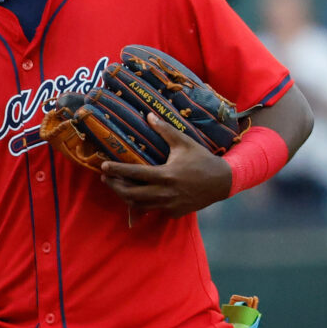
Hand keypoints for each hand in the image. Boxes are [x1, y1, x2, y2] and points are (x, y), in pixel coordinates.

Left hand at [100, 114, 232, 216]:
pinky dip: (142, 204)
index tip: (103, 166)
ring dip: (125, 197)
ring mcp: (169, 205)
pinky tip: (136, 196)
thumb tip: (149, 114)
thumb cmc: (202, 159)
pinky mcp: (174, 213)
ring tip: (117, 186)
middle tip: (106, 177)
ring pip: (139, 205)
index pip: (134, 173)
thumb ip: (165, 130)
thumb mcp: (184, 143)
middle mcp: (165, 193)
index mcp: (166, 175)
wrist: (223, 182)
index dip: (116, 170)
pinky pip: (153, 210)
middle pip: (130, 194)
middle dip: (115, 186)